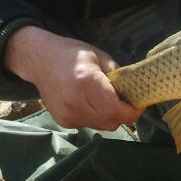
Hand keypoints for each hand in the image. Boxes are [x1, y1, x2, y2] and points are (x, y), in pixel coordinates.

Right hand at [4, 25, 140, 129]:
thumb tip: (134, 92)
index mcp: (86, 82)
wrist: (40, 61)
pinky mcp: (63, 122)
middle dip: (123, 114)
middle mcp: (75, 102)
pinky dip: (97, 117)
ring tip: (106, 99)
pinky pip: (90, 125)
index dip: (132, 112)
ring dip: (110, 117)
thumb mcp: (100, 56)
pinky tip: (91, 102)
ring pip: (102, 126)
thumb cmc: (72, 54)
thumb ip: (118, 76)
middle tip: (126, 101)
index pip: (115, 110)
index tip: (139, 104)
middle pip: (111, 122)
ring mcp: (67, 115)